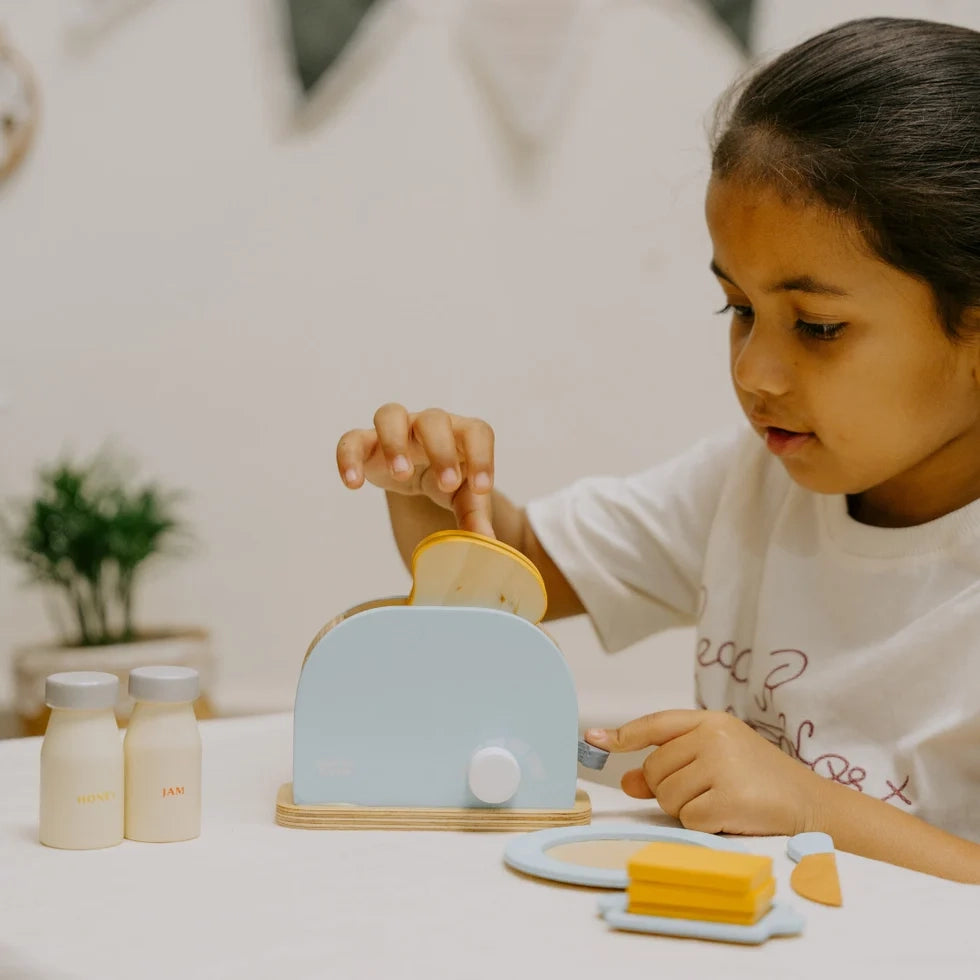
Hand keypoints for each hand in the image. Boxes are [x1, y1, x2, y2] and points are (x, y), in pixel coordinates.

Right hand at [336, 403, 495, 536]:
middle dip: (441, 451)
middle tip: (446, 484)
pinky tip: (353, 484)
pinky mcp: (366, 443)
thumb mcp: (464, 497)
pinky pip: (351, 440)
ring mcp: (396, 430)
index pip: (477, 432)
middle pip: (434, 420)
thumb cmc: (446, 479)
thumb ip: (474, 517)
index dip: (482, 457)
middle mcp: (428, 424)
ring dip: (395, 443)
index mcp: (460, 434)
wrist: (418, 474)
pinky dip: (349, 458)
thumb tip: (485, 543)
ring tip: (401, 475)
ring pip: (390, 415)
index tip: (480, 489)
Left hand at [585, 710, 823, 836]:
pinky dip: (703, 826)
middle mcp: (713, 736)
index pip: (656, 724)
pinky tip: (729, 817)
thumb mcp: (715, 762)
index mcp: (710, 720)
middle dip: (670, 789)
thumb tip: (626, 780)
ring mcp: (721, 765)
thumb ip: (670, 766)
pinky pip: (688, 819)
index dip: (622, 734)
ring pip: (667, 796)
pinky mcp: (727, 798)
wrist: (812, 805)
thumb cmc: (759, 782)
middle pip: (655, 769)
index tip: (594, 740)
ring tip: (722, 802)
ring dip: (687, 809)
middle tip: (707, 792)